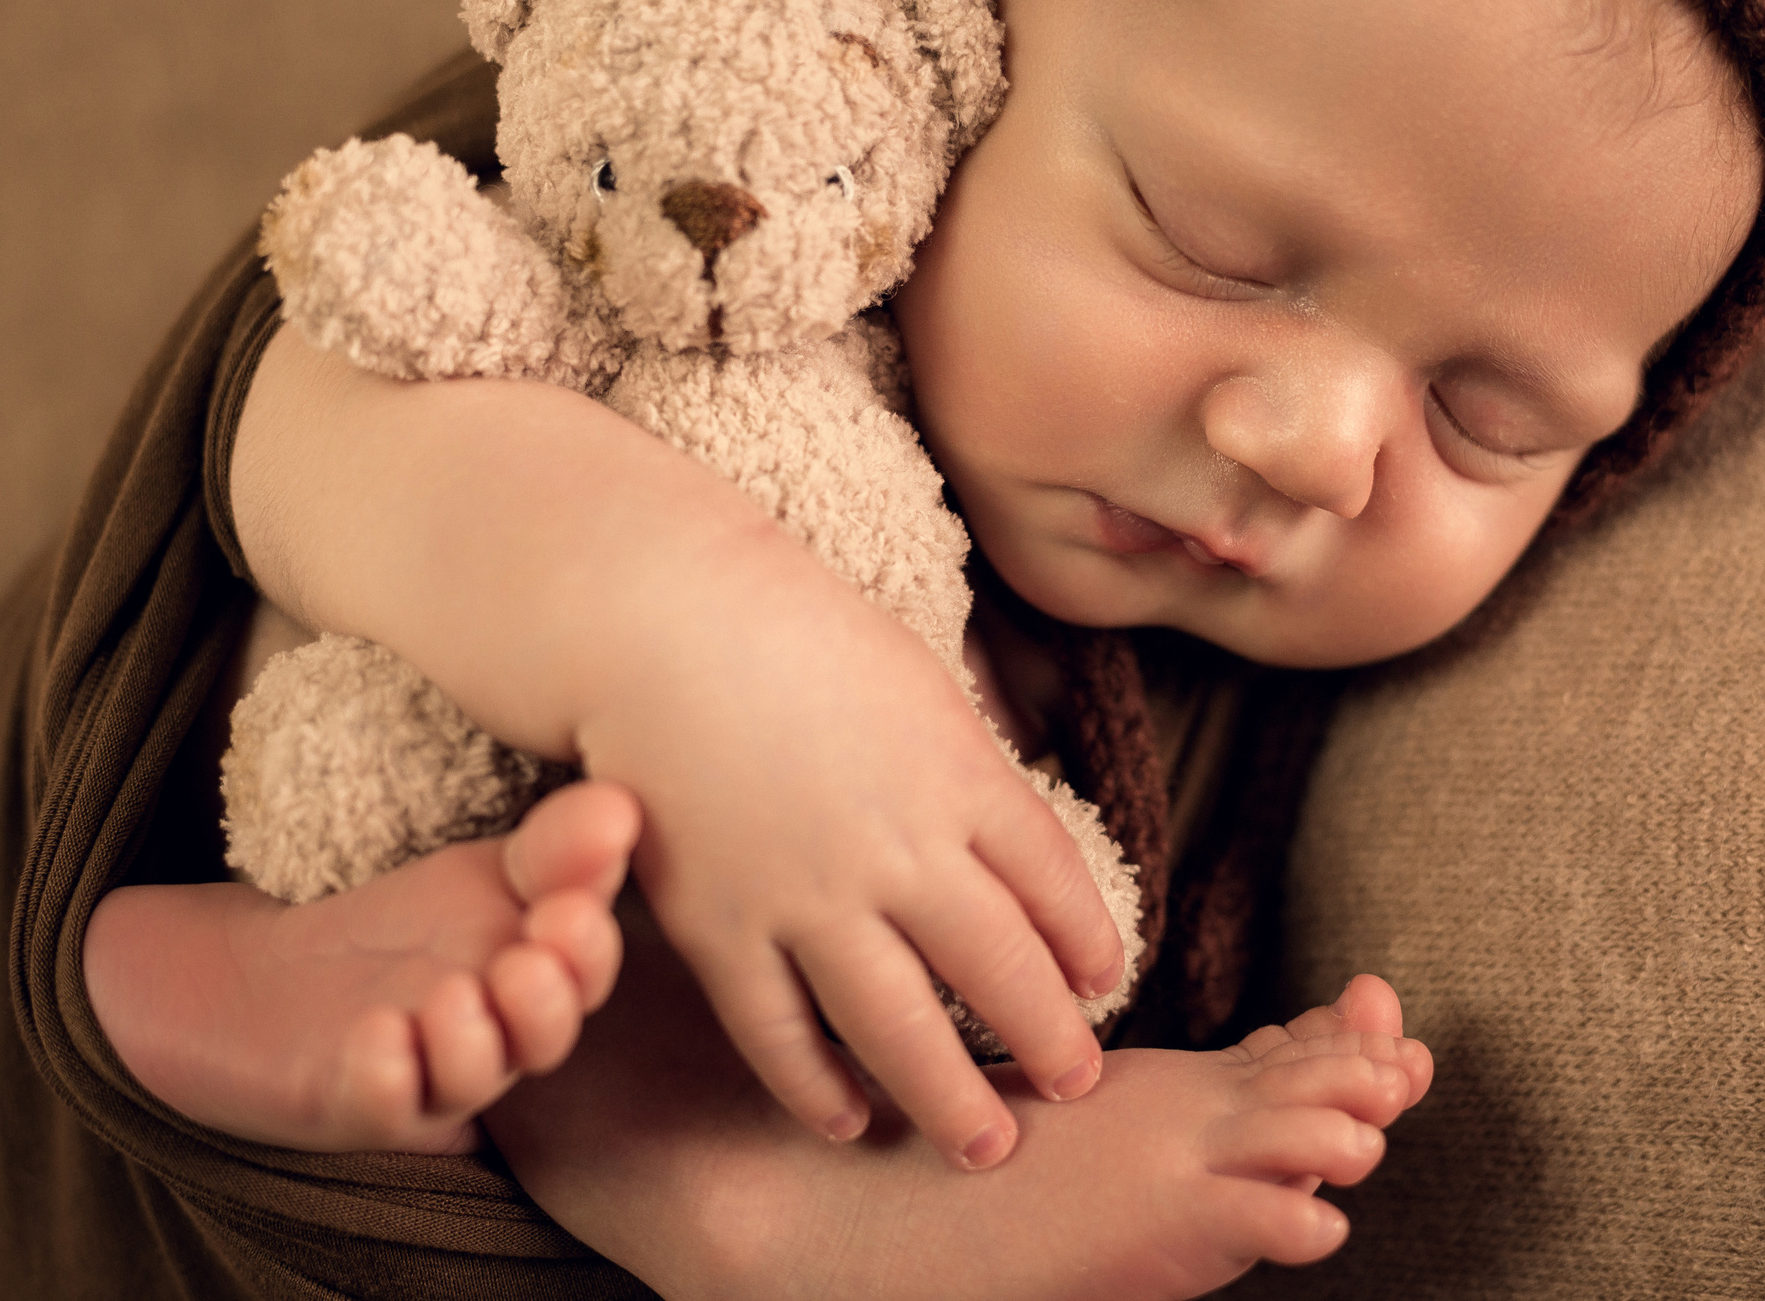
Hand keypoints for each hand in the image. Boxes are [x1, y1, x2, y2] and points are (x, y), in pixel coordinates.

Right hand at [578, 514, 1128, 1168]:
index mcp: (959, 777)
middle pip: (998, 970)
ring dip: (952, 1097)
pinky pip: (778, 1034)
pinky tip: (848, 1121)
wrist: (661, 618)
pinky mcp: (721, 927)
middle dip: (1049, 1041)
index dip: (1086, 943)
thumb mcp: (920, 684)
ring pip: (899, 1028)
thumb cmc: (796, 631)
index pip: (1051, 884)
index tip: (1103, 983)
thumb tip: (1018, 839)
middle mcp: (898, 849)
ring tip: (988, 1146)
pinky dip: (816, 1088)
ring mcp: (808, 897)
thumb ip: (969, 771)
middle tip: (1078, 1085)